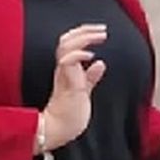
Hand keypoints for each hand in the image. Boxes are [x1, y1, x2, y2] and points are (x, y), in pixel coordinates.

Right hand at [41, 24, 107, 150]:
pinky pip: (67, 62)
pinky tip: (90, 55)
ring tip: (100, 36)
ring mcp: (63, 75)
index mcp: (65, 71)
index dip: (82, 34)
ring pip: (65, 46)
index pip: (69, 45)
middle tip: (102, 29)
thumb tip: (100, 64)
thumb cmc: (69, 116)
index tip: (99, 31)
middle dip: (84, 31)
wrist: (57, 130)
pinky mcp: (66, 83)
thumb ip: (90, 78)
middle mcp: (62, 70)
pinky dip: (78, 54)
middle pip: (65, 40)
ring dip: (84, 38)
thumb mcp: (83, 92)